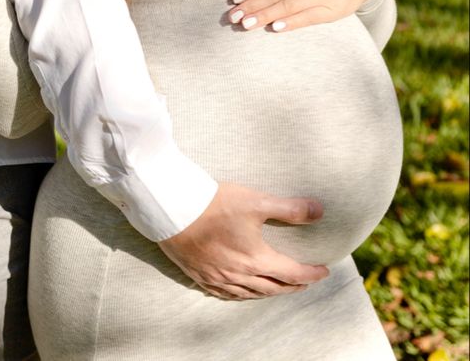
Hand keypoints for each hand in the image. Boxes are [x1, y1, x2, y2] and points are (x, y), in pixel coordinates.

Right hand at [159, 182, 327, 299]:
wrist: (174, 210)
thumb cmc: (215, 203)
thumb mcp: (256, 201)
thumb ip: (289, 208)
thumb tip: (320, 211)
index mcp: (255, 259)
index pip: (291, 272)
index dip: (310, 273)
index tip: (323, 271)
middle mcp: (239, 275)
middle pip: (273, 287)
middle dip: (293, 286)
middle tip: (305, 282)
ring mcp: (219, 278)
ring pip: (251, 294)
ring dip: (270, 292)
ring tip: (279, 287)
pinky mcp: (201, 276)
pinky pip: (227, 295)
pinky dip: (242, 296)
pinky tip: (243, 292)